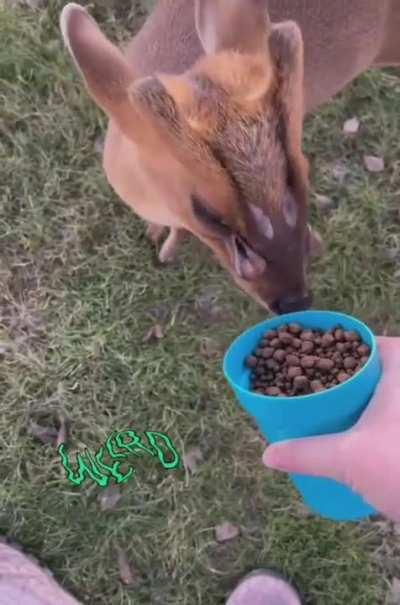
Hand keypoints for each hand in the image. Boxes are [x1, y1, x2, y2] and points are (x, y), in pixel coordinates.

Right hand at [263, 337, 399, 520]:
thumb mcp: (347, 459)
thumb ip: (305, 453)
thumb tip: (268, 454)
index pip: (369, 343)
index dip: (339, 346)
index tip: (313, 356)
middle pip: (376, 368)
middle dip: (346, 375)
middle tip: (315, 384)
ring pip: (385, 393)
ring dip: (362, 398)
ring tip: (329, 408)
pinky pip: (391, 413)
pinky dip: (376, 416)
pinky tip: (356, 432)